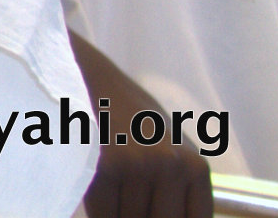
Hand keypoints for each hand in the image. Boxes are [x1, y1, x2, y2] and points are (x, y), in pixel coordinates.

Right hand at [76, 37, 211, 217]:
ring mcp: (140, 165)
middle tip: (126, 201)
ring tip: (109, 192)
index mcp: (195, 166)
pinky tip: (93, 191)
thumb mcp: (166, 144)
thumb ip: (178, 184)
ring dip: (116, 215)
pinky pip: (103, 211)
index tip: (149, 211)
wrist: (82, 73)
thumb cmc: (125, 114)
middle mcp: (172, 166)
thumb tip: (176, 217)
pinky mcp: (108, 164)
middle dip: (139, 217)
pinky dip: (97, 211)